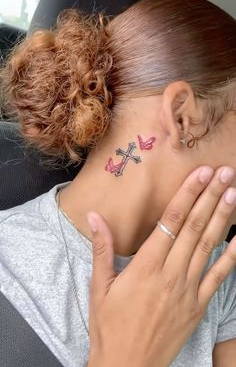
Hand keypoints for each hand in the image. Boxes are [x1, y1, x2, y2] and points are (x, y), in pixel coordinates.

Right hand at [87, 166, 235, 366]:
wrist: (128, 366)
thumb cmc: (110, 326)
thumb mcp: (99, 286)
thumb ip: (102, 248)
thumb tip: (95, 216)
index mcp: (146, 265)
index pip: (172, 220)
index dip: (188, 194)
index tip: (201, 174)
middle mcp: (171, 273)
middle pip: (195, 227)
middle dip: (210, 197)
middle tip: (225, 173)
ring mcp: (189, 290)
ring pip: (209, 246)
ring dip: (222, 218)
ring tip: (233, 193)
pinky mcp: (199, 305)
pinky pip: (219, 277)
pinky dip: (232, 256)